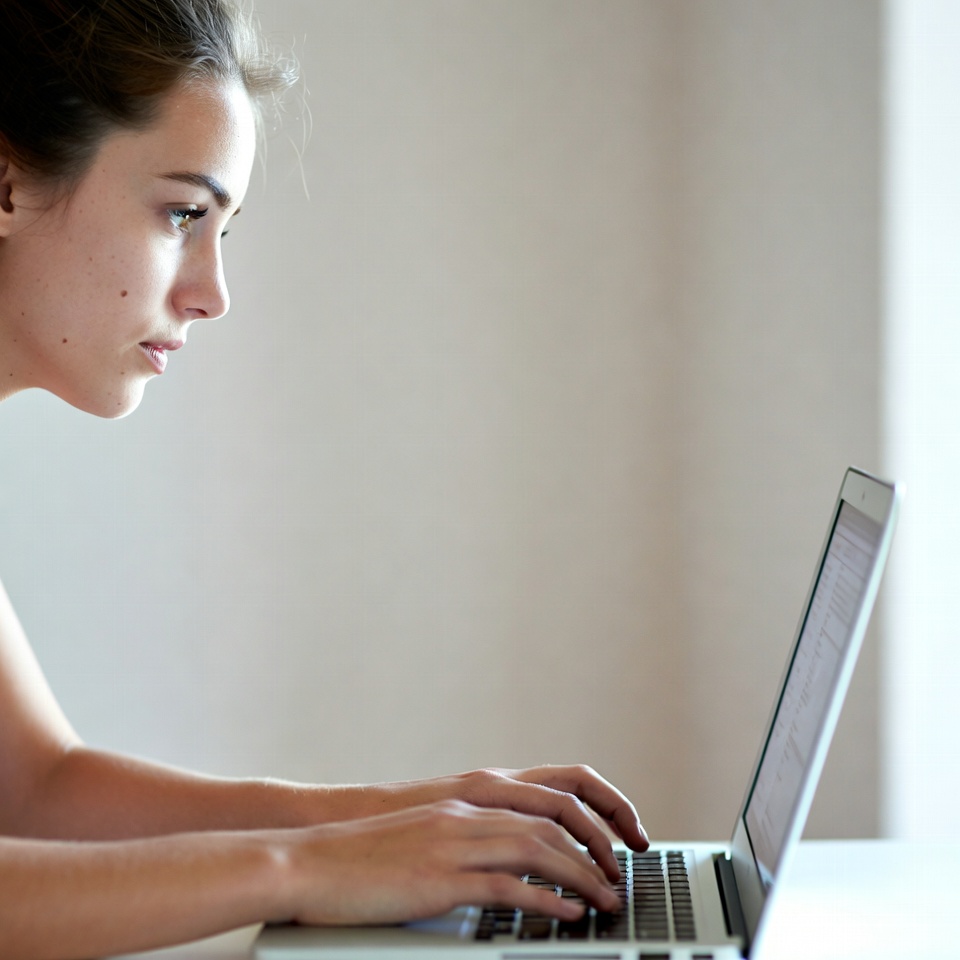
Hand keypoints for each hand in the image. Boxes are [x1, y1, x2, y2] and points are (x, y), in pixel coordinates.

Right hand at [273, 799, 622, 926]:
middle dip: (596, 848)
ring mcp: (453, 842)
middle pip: (552, 820)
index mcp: (466, 799)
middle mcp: (466, 812)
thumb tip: (500, 860)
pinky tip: (565, 915)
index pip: (546, 796)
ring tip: (606, 901)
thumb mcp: (422, 833)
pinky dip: (544, 900)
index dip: (587, 817)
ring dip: (581, 876)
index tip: (611, 845)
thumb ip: (464, 836)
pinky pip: (506, 885)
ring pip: (538, 848)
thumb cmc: (362, 854)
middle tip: (619, 879)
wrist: (309, 859)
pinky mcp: (439, 878)